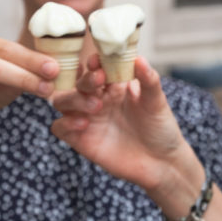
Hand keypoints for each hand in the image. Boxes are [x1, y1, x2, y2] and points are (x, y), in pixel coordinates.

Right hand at [51, 55, 195, 192]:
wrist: (161, 162)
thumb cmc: (160, 128)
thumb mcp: (156, 101)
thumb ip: (148, 79)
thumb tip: (139, 58)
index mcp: (114, 86)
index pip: (95, 68)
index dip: (94, 62)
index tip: (98, 60)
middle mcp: (98, 100)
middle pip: (77, 83)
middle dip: (85, 80)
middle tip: (99, 80)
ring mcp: (88, 119)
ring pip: (63, 101)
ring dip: (74, 99)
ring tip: (96, 106)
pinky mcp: (81, 140)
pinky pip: (60, 128)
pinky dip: (65, 123)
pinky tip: (84, 124)